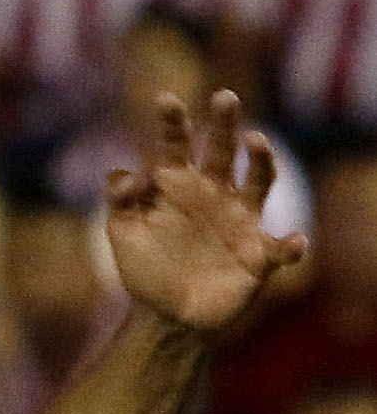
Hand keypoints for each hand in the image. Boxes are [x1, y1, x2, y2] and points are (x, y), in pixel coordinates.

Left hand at [105, 91, 307, 337]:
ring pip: (259, 180)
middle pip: (222, 149)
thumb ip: (120, 203)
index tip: (165, 99)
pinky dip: (291, 245)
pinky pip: (282, 247)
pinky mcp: (259, 254)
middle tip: (224, 97)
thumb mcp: (124, 235)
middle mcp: (214, 192)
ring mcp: (240, 218)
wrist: (167, 317)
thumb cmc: (145, 271)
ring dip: (261, 159)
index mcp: (178, 186)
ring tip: (255, 142)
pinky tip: (293, 244)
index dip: (172, 122)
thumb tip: (122, 173)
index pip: (176, 145)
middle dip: (224, 123)